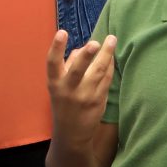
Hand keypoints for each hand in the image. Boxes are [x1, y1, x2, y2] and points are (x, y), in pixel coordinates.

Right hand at [46, 30, 116, 150]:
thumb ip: (67, 67)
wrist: (71, 135)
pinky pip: (106, 80)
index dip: (56, 47)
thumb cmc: (63, 103)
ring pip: (97, 72)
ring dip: (106, 55)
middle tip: (95, 42)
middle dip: (87, 55)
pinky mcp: (98, 101)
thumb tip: (82, 49)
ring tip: (112, 40)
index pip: (53, 62)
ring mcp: (84, 96)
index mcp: (54, 83)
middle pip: (78, 69)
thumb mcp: (58, 86)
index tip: (62, 32)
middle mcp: (68, 89)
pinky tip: (113, 56)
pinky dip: (110, 66)